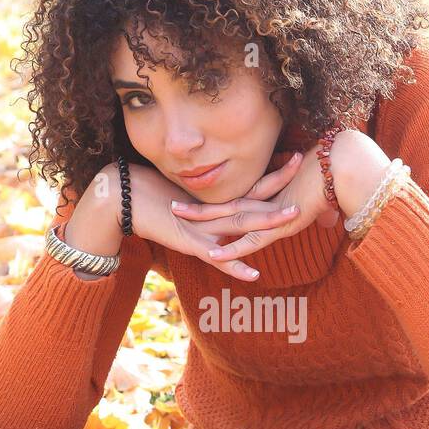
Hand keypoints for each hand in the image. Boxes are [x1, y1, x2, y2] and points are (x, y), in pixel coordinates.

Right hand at [125, 154, 319, 281]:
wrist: (121, 198)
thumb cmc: (149, 196)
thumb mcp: (186, 200)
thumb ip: (208, 203)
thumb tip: (224, 204)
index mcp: (215, 200)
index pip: (251, 184)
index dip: (274, 171)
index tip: (296, 155)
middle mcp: (214, 211)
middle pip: (253, 197)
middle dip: (280, 183)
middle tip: (306, 165)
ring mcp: (204, 227)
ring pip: (241, 223)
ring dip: (267, 221)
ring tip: (293, 217)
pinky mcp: (191, 243)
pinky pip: (218, 258)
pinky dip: (236, 266)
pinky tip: (254, 274)